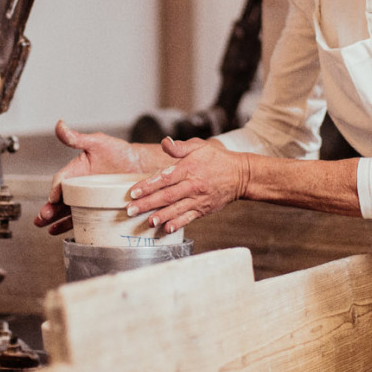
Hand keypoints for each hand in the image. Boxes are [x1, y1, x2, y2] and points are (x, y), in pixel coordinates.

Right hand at [33, 120, 150, 235]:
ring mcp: (87, 198)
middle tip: (43, 217)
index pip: (62, 180)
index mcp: (77, 170)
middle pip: (60, 198)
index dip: (56, 188)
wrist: (140, 166)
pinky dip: (68, 225)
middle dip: (50, 208)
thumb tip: (59, 124)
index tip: (53, 197)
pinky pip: (80, 218)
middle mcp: (79, 186)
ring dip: (55, 219)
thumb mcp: (98, 142)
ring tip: (45, 226)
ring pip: (67, 210)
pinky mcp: (96, 208)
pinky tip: (57, 231)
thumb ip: (78, 138)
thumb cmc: (119, 152)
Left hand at [124, 137, 249, 233]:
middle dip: (147, 204)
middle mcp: (193, 186)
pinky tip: (167, 229)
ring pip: (176, 209)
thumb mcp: (198, 146)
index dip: (148, 185)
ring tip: (147, 222)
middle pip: (167, 196)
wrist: (240, 176)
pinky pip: (189, 218)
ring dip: (161, 216)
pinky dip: (178, 224)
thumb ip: (179, 147)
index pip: (165, 178)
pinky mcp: (203, 209)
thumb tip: (164, 142)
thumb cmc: (216, 159)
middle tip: (130, 210)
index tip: (133, 192)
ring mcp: (198, 199)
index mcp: (189, 169)